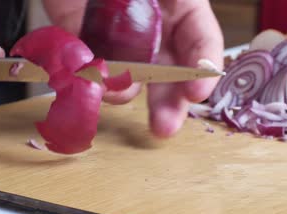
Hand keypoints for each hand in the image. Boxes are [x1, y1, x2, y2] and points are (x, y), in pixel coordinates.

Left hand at [43, 0, 223, 136]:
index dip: (202, 70)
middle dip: (169, 104)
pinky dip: (88, 79)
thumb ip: (177, 5)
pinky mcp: (84, 42)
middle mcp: (154, 29)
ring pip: (130, 79)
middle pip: (170, 75)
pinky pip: (89, 68)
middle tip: (164, 128)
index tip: (196, 93)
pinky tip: (87, 81)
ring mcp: (118, 39)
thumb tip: (169, 49)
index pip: (202, 44)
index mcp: (180, 6)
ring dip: (125, 90)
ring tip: (112, 88)